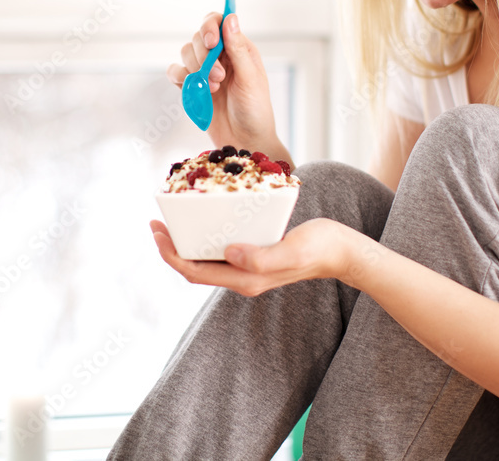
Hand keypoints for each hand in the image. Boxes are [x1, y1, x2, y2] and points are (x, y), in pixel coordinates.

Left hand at [150, 218, 359, 296]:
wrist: (342, 252)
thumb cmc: (320, 248)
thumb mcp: (292, 250)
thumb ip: (261, 257)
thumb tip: (228, 253)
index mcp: (245, 278)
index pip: (195, 271)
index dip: (171, 254)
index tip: (157, 230)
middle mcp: (242, 277)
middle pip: (194, 268)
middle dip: (171, 248)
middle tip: (156, 223)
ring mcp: (248, 269)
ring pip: (206, 260)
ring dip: (186, 244)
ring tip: (173, 221)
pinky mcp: (255, 257)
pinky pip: (220, 251)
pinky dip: (205, 238)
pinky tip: (205, 220)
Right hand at [168, 12, 287, 161]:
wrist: (244, 140)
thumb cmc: (255, 110)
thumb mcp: (250, 78)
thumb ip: (238, 49)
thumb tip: (230, 18)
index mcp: (238, 48)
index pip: (218, 22)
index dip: (210, 26)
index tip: (212, 43)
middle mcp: (220, 56)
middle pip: (198, 37)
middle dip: (204, 56)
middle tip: (219, 78)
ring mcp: (205, 70)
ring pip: (186, 53)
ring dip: (195, 69)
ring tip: (213, 89)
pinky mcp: (192, 86)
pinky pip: (175, 72)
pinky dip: (179, 77)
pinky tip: (192, 89)